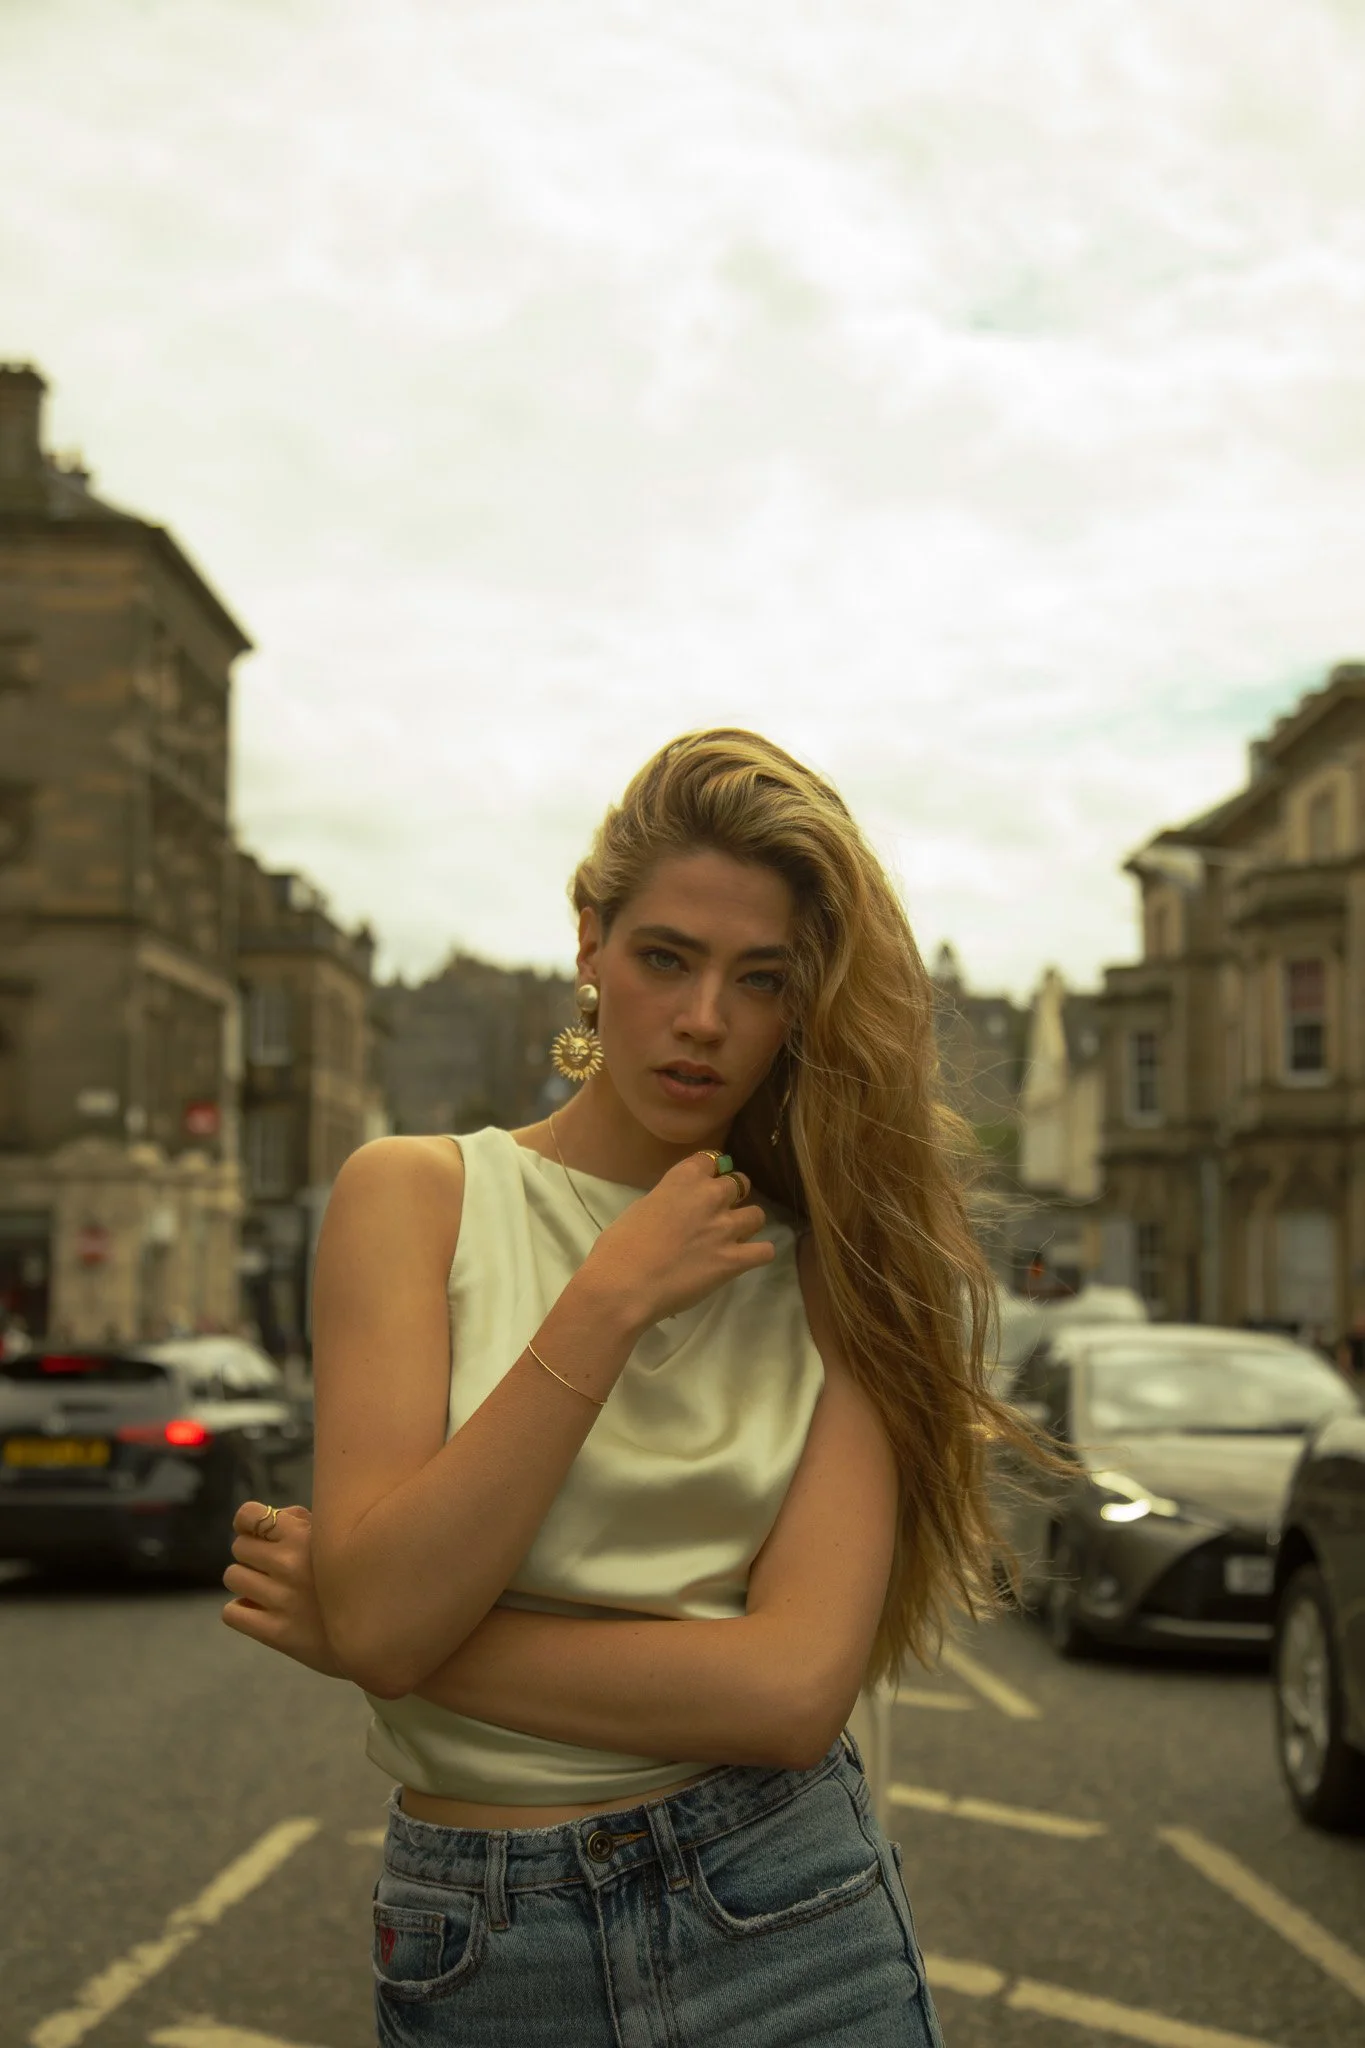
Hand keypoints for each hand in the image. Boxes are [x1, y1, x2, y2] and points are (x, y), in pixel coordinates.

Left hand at [220, 1500, 345, 1678]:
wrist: (378, 1634)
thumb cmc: (356, 1578)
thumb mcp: (340, 1538)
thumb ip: (306, 1523)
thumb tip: (276, 1516)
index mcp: (305, 1536)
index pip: (248, 1516)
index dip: (249, 1524)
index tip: (259, 1534)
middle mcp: (290, 1565)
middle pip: (239, 1547)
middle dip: (252, 1555)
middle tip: (271, 1566)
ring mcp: (282, 1600)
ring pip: (233, 1577)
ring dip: (246, 1581)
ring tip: (267, 1589)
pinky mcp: (277, 1633)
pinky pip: (232, 1612)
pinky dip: (241, 1610)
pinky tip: (260, 1611)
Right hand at [581, 1150, 774, 1329]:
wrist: (625, 1283)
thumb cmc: (619, 1247)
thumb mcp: (641, 1208)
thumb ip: (667, 1202)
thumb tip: (677, 1211)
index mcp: (683, 1178)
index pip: (711, 1159)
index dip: (711, 1172)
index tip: (707, 1183)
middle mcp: (710, 1196)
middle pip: (740, 1183)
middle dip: (733, 1197)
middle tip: (719, 1214)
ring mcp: (726, 1227)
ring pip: (757, 1215)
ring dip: (747, 1224)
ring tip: (733, 1238)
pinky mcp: (735, 1259)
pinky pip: (765, 1251)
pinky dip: (758, 1254)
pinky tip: (746, 1259)